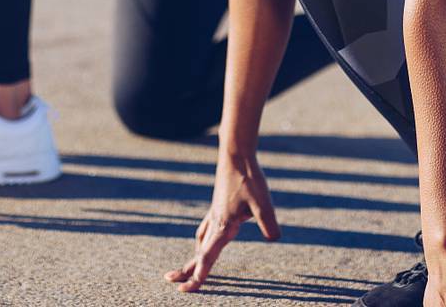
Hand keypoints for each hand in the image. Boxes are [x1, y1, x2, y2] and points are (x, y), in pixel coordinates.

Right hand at [165, 152, 279, 291]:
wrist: (236, 154)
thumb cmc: (248, 177)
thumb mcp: (263, 202)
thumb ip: (268, 223)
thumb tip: (274, 239)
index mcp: (223, 226)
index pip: (207, 257)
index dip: (197, 276)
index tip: (184, 291)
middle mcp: (216, 221)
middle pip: (199, 251)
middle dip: (186, 269)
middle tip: (171, 280)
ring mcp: (215, 212)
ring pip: (201, 238)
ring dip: (195, 253)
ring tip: (191, 265)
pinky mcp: (218, 204)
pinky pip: (206, 226)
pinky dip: (203, 238)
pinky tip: (208, 236)